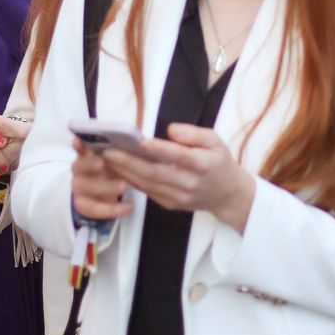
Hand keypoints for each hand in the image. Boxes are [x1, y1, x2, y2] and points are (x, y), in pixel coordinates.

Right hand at [72, 139, 132, 221]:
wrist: (97, 195)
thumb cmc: (109, 170)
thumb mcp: (114, 159)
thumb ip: (120, 151)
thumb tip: (140, 141)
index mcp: (86, 154)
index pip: (79, 146)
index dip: (79, 144)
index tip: (80, 140)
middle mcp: (78, 170)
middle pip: (78, 166)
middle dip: (90, 164)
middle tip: (103, 163)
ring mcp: (79, 188)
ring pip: (86, 188)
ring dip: (105, 186)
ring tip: (125, 185)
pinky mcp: (83, 205)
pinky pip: (94, 209)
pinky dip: (112, 209)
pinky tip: (130, 206)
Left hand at [102, 124, 255, 230]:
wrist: (227, 195)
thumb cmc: (218, 162)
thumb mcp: (215, 141)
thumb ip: (194, 134)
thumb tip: (171, 130)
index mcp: (203, 165)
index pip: (179, 157)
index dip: (161, 150)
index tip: (141, 141)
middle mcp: (189, 183)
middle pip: (156, 173)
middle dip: (130, 162)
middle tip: (109, 150)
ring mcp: (179, 197)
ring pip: (148, 184)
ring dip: (125, 172)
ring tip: (107, 158)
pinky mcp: (170, 204)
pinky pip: (148, 191)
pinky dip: (131, 180)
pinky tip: (118, 169)